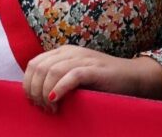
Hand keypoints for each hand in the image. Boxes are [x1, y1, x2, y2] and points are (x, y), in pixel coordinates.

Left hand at [23, 45, 161, 112]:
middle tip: (43, 108)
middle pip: (39, 68)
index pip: (34, 64)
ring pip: (52, 71)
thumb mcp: (74, 77)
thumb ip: (56, 80)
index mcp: (63, 53)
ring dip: (46, 93)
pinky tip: (56, 100)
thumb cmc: (101, 82)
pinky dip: (59, 88)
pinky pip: (71, 75)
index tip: (34, 102)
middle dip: (35, 90)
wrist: (132, 77)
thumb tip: (34, 97)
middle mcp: (71, 52)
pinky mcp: (95, 69)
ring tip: (51, 108)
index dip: (28, 84)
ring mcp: (83, 59)